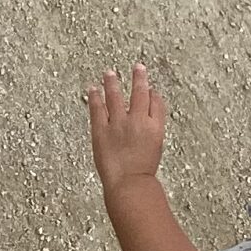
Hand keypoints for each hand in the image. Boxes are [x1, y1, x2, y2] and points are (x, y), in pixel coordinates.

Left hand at [88, 64, 166, 195]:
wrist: (129, 183)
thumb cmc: (142, 174)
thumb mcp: (155, 151)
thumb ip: (152, 133)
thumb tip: (149, 123)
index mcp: (155, 128)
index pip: (157, 104)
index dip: (153, 94)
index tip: (150, 88)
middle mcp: (138, 121)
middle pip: (139, 94)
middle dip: (139, 79)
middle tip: (137, 67)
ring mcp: (119, 124)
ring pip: (116, 96)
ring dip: (113, 83)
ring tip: (110, 73)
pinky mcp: (102, 130)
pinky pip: (97, 109)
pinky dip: (95, 98)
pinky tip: (93, 89)